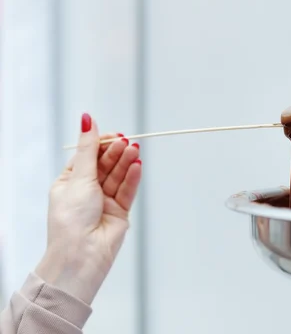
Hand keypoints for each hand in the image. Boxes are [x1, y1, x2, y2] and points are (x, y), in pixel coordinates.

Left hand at [35, 113, 141, 303]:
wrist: (81, 255)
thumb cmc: (71, 221)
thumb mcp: (78, 179)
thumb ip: (88, 150)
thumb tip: (86, 121)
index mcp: (69, 182)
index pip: (88, 156)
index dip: (100, 143)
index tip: (113, 134)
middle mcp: (87, 190)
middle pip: (106, 164)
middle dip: (116, 152)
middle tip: (126, 142)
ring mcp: (104, 201)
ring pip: (119, 175)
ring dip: (127, 162)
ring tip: (135, 150)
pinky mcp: (120, 211)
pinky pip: (128, 190)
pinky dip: (133, 177)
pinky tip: (138, 165)